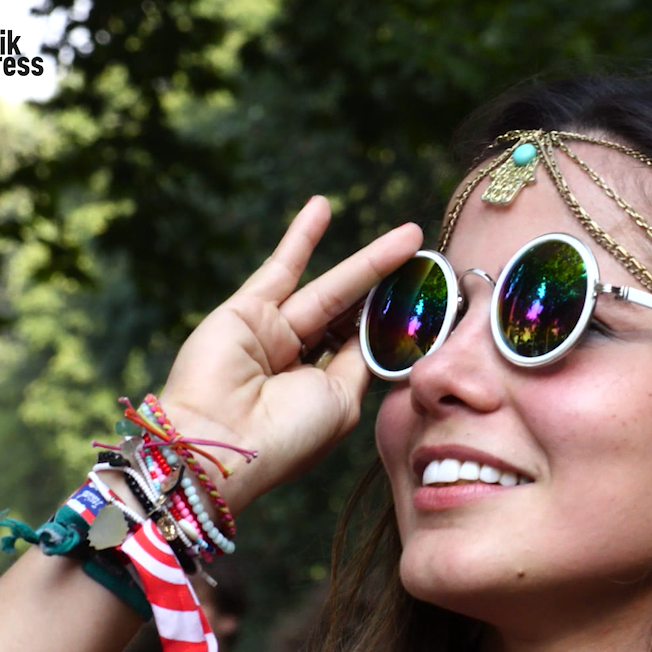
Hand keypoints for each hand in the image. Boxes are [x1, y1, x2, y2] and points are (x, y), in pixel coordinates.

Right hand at [156, 196, 421, 512]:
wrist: (222, 444)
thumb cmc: (288, 435)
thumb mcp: (342, 401)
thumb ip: (359, 362)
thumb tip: (379, 331)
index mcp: (321, 391)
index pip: (362, 345)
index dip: (393, 322)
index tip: (429, 300)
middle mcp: (296, 362)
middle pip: (352, 313)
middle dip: (390, 287)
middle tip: (425, 256)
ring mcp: (271, 333)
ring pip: (331, 287)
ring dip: (371, 260)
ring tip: (411, 234)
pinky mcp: (246, 310)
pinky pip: (281, 268)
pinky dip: (301, 237)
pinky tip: (322, 207)